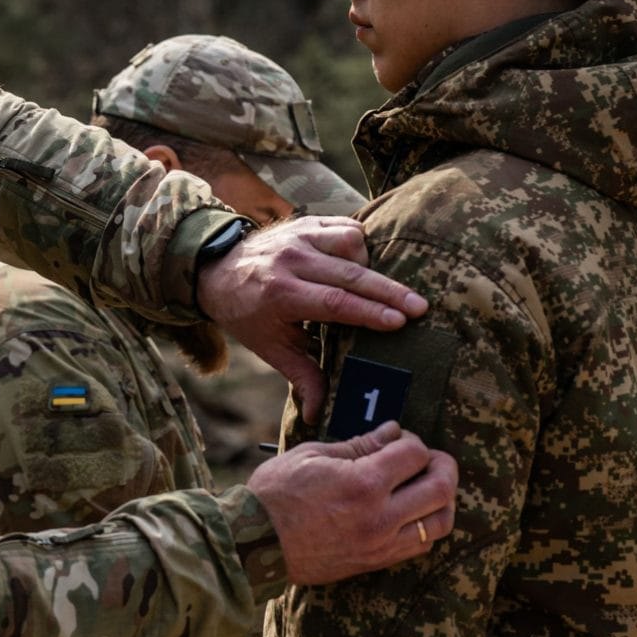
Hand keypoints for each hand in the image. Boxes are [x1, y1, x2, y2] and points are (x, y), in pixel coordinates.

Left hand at [193, 216, 426, 418]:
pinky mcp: (306, 222)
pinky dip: (359, 242)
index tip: (399, 322)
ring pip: (350, 243)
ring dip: (370, 265)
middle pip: (350, 274)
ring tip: (380, 289)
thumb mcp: (270, 348)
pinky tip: (364, 263)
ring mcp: (299, 236)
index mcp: (281, 293)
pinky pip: (345, 225)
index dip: (369, 312)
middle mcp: (292, 260)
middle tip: (420, 307)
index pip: (334, 302)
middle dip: (389, 291)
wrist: (216, 272)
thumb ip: (300, 376)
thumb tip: (316, 414)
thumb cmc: (248, 314)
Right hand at [247, 421, 457, 584]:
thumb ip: (359, 444)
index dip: (412, 439)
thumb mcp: (313, 455)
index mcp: (363, 483)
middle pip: (442, 487)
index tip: (399, 439)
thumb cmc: (276, 493)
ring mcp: (381, 544)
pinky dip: (428, 526)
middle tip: (429, 459)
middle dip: (443, 465)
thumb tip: (392, 431)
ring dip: (443, 499)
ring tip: (429, 486)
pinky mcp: (376, 562)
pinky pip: (422, 545)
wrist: (255, 544)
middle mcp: (380, 516)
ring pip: (441, 522)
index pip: (416, 453)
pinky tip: (414, 513)